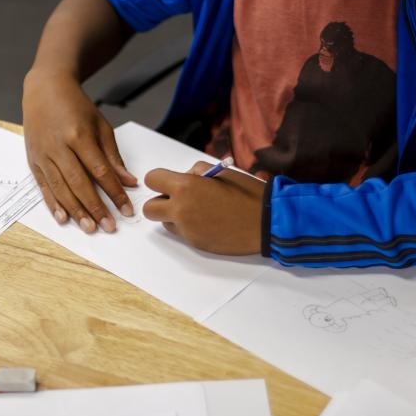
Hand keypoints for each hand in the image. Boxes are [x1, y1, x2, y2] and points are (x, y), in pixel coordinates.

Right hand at [23, 69, 137, 232]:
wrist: (44, 89)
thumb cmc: (75, 106)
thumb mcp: (100, 125)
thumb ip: (113, 156)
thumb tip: (128, 182)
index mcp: (78, 135)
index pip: (100, 171)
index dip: (114, 193)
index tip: (126, 210)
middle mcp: (58, 147)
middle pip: (79, 184)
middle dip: (96, 208)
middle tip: (109, 226)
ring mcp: (43, 155)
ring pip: (61, 189)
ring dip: (76, 211)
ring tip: (90, 228)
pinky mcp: (33, 161)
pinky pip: (43, 187)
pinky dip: (54, 205)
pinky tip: (64, 219)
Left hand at [142, 161, 265, 254]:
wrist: (265, 222)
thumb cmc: (247, 194)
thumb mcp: (221, 172)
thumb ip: (197, 172)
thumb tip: (186, 176)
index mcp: (186, 187)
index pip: (152, 180)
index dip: (160, 179)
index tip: (169, 181)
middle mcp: (181, 209)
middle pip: (149, 208)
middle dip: (160, 202)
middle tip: (178, 199)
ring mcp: (187, 229)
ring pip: (164, 223)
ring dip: (173, 216)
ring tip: (197, 211)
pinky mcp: (195, 243)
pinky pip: (182, 233)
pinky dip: (189, 227)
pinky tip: (209, 222)